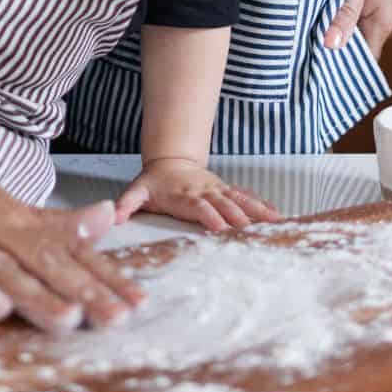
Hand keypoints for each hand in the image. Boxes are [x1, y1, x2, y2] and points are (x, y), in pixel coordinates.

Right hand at [0, 146, 144, 332]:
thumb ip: (46, 222)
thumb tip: (103, 220)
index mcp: (11, 212)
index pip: (67, 246)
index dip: (103, 273)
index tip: (137, 299)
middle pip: (45, 257)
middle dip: (84, 288)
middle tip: (118, 316)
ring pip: (4, 265)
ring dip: (37, 293)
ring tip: (69, 319)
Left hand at [113, 158, 279, 232]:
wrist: (171, 162)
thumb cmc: (154, 184)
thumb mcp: (138, 191)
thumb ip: (127, 203)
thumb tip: (114, 215)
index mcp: (184, 194)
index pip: (197, 205)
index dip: (208, 214)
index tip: (218, 226)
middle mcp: (205, 191)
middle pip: (223, 203)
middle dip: (237, 216)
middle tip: (251, 230)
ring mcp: (218, 190)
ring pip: (240, 199)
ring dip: (256, 211)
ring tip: (274, 223)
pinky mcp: (227, 191)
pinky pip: (247, 197)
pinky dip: (262, 206)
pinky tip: (277, 216)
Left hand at [324, 0, 391, 54]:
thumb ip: (343, 9)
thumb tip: (329, 47)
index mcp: (388, 21)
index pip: (363, 59)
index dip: (340, 59)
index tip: (316, 51)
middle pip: (369, 37)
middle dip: (347, 27)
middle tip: (320, 6)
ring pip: (381, 18)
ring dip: (363, 7)